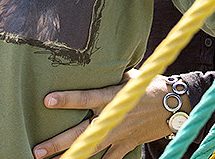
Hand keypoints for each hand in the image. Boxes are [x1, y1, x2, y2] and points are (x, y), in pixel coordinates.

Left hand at [32, 70, 177, 158]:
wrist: (177, 105)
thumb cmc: (152, 85)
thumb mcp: (131, 75)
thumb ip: (112, 75)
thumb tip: (96, 64)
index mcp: (113, 96)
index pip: (86, 98)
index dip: (67, 100)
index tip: (48, 101)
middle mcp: (113, 117)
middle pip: (82, 132)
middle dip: (59, 142)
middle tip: (38, 149)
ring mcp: (120, 133)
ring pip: (92, 148)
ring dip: (73, 155)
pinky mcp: (128, 144)